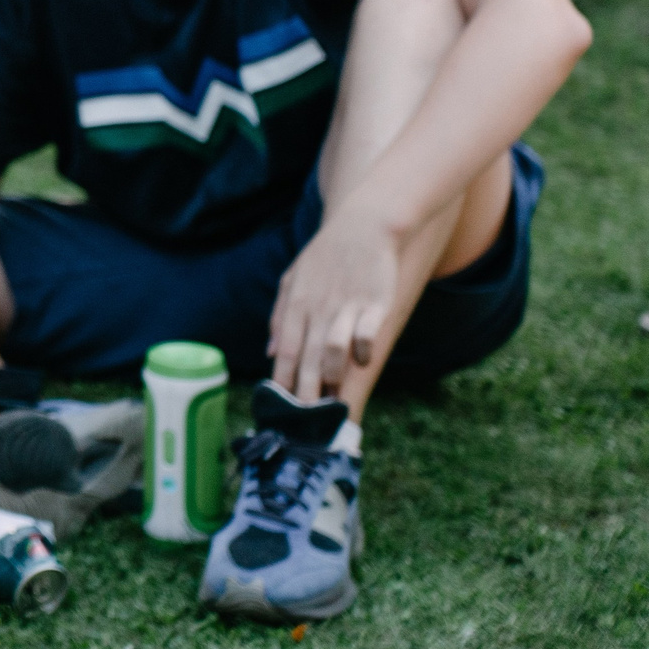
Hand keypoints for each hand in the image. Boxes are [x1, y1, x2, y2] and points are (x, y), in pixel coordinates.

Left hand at [269, 221, 398, 402]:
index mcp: (297, 305)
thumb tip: (272, 353)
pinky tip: (363, 362)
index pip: (287, 352)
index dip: (284, 382)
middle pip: (309, 358)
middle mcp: (319, 309)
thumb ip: (281, 317)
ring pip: (334, 349)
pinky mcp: (375, 303)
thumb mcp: (293, 280)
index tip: (282, 408)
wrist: (363, 226)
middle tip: (305, 422)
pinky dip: (363, 349)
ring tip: (332, 401)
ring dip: (333, 377)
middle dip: (306, 393)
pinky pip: (367, 331)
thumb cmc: (325, 257)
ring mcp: (347, 306)